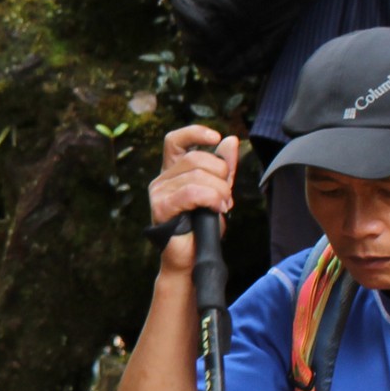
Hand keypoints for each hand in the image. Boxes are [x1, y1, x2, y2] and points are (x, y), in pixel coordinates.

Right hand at [150, 126, 240, 270]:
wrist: (192, 258)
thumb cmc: (202, 228)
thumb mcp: (219, 192)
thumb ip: (224, 168)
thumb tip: (230, 140)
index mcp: (173, 172)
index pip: (175, 140)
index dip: (195, 133)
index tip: (216, 137)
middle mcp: (162, 179)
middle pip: (196, 158)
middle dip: (221, 175)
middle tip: (227, 197)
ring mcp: (159, 192)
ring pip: (197, 176)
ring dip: (219, 191)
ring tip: (222, 207)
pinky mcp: (161, 207)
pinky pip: (192, 192)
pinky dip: (210, 198)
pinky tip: (216, 208)